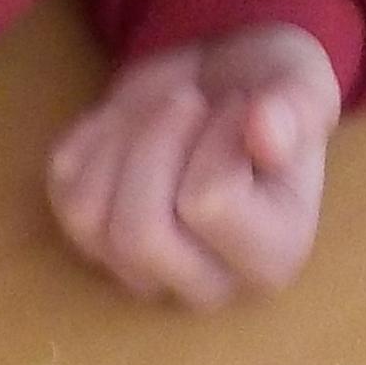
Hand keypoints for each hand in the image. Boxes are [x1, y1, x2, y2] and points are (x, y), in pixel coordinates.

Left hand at [44, 24, 341, 308]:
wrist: (227, 82)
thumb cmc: (273, 91)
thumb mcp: (303, 83)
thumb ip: (295, 108)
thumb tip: (265, 132)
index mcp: (274, 257)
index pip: (210, 206)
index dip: (217, 141)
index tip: (241, 109)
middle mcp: (208, 283)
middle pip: (141, 236)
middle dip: (156, 143)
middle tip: (189, 100)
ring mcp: (142, 269)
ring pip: (91, 217)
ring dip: (122, 139)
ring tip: (163, 109)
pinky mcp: (92, 240)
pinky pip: (62, 192)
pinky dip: (89, 139)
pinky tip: (128, 122)